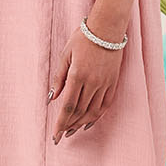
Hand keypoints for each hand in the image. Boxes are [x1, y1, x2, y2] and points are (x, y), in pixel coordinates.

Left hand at [48, 22, 124, 142]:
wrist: (107, 29)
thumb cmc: (82, 39)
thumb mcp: (66, 55)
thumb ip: (59, 78)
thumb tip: (52, 98)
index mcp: (77, 75)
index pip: (67, 106)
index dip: (60, 123)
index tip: (54, 135)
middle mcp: (92, 82)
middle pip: (79, 111)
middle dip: (68, 126)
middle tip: (60, 136)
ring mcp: (104, 83)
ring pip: (92, 111)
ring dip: (80, 124)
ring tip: (71, 131)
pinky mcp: (113, 83)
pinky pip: (105, 105)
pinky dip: (96, 117)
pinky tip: (88, 123)